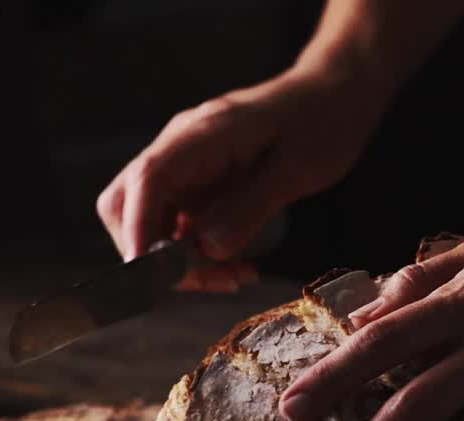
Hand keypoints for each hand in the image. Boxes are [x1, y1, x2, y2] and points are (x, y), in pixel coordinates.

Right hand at [96, 64, 386, 291]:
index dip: (138, 229)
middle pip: (128, 204)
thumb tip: (208, 249)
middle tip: (206, 282)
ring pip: (152, 222)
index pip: (147, 180)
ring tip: (232, 278)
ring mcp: (187, 166)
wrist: (334, 95)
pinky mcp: (200, 184)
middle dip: (154, 254)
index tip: (148, 273)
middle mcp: (182, 148)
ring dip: (180, 261)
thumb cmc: (322, 122)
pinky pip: (180, 225)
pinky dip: (197, 253)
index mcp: (202, 135)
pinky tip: (235, 267)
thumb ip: (252, 206)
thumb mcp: (299, 168)